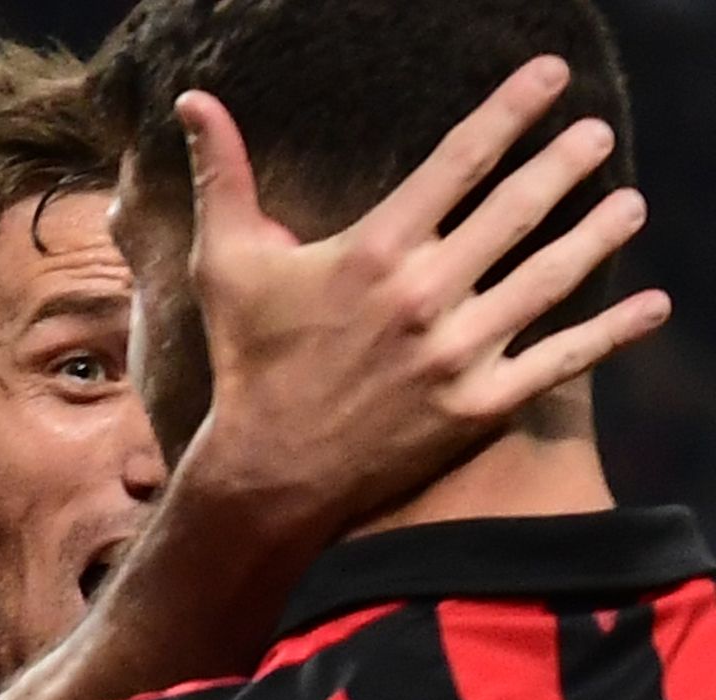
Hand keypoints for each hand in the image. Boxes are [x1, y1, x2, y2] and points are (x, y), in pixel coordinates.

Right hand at [180, 57, 668, 536]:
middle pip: (520, 209)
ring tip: (630, 204)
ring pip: (551, 277)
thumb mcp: (226, 265)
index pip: (461, 160)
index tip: (552, 76)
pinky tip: (652, 306)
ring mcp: (458, 353)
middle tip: (598, 136)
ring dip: (599, 234)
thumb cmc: (248, 363)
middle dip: (569, 162)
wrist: (265, 475)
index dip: (512, 110)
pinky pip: (560, 361)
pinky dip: (612, 333)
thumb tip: (194, 102)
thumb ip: (222, 178)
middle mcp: (424, 296)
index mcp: (374, 251)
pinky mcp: (478, 406)